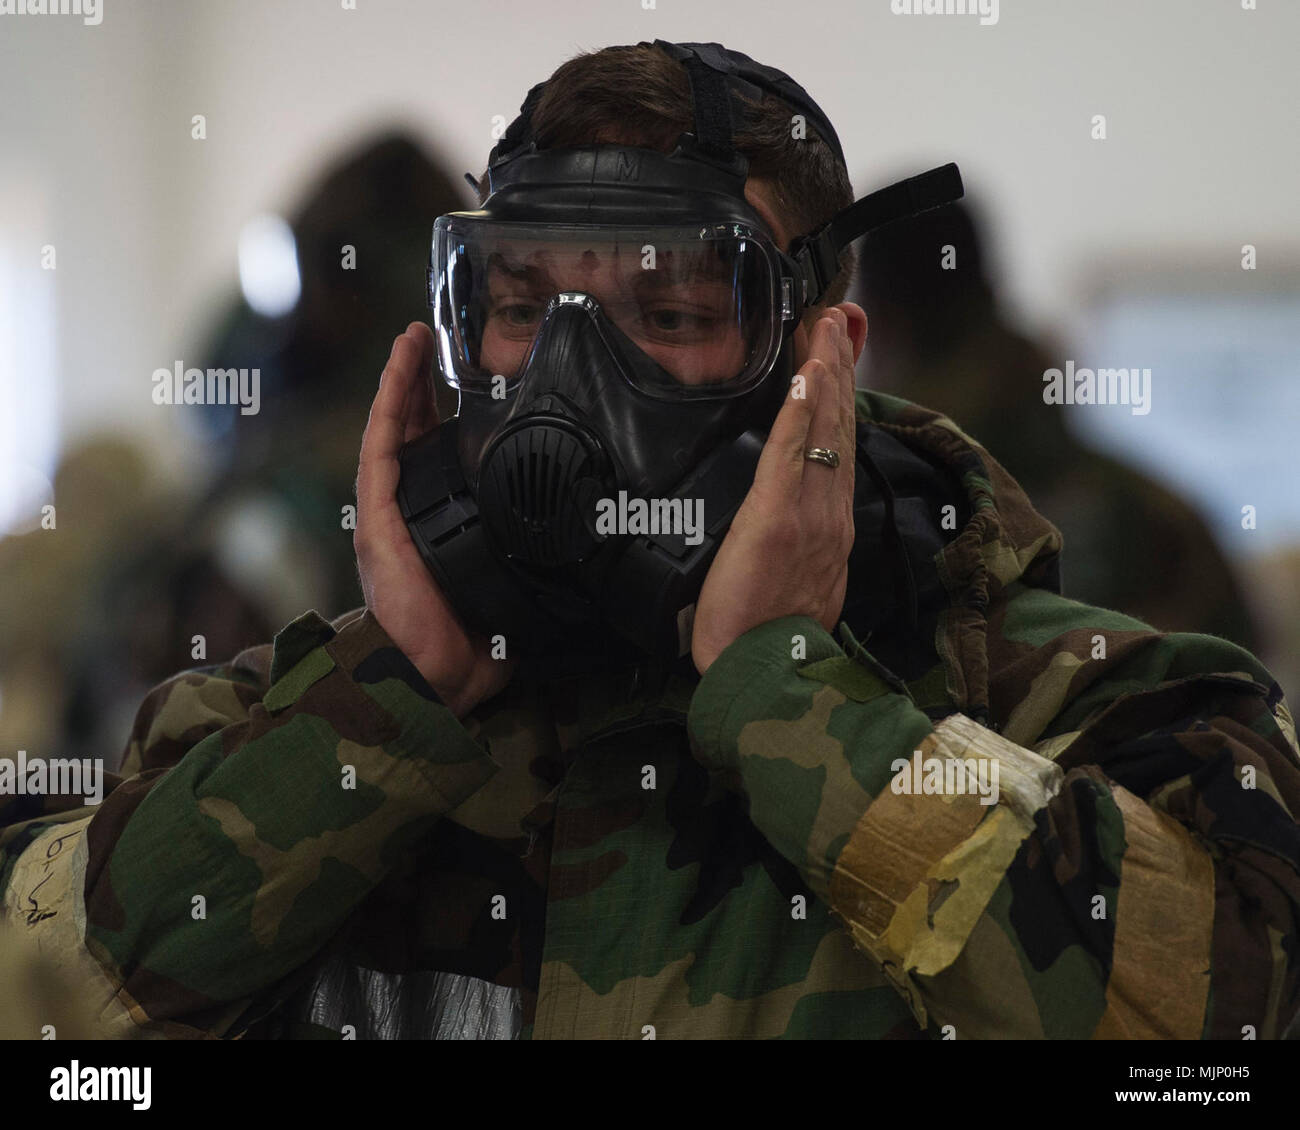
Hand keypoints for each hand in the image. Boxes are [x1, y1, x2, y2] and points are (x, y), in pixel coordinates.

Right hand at [355, 322, 515, 717]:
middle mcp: (411, 508)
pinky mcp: (376, 514)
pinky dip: (389, 404)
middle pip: (416, 431)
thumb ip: (539, 562)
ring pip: (394, 429)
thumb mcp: (516, 588)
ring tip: (414, 336)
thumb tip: (594, 554)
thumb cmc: (468, 640)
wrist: (430, 676)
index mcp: (440, 520)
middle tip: (436, 338)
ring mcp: (389, 508)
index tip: (474, 378)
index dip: (454, 415)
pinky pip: (380, 448)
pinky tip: (399, 368)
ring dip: (403, 379)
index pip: (445, 456)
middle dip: (424, 383)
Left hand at [691, 307, 857, 675]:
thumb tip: (792, 532)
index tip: (839, 356)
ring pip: (823, 430)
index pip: (839, 450)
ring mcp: (809, 514)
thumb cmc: (768, 640)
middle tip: (836, 317)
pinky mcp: (778, 519)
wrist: (763, 677)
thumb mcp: (797, 590)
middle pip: (838, 429)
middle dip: (839, 369)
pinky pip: (791, 452)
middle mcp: (829, 515)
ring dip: (824, 372)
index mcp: (830, 528)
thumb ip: (801, 552)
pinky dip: (801, 407)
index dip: (841, 400)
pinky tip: (806, 372)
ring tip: (825, 326)